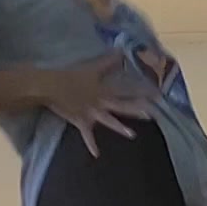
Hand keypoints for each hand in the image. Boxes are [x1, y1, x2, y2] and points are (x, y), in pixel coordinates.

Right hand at [41, 58, 155, 157]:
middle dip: (137, 109)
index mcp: (104, 89)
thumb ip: (107, 61)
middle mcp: (101, 102)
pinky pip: (87, 136)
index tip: (156, 93)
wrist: (50, 87)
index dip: (141, 90)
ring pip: (109, 121)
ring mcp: (91, 114)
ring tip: (132, 135)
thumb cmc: (70, 76)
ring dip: (120, 128)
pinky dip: (91, 145)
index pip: (126, 89)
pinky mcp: (81, 121)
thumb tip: (121, 50)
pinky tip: (97, 154)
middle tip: (153, 113)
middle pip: (122, 106)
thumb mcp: (91, 68)